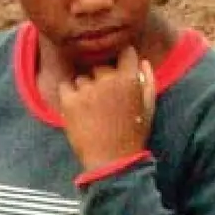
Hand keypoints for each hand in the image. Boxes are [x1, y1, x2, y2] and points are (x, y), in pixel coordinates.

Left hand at [56, 48, 156, 173]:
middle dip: (102, 79)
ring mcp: (86, 90)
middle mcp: (107, 80)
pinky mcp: (69, 101)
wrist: (112, 162)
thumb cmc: (132, 136)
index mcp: (129, 79)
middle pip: (100, 66)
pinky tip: (79, 112)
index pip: (125, 52)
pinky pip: (66, 86)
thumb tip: (142, 61)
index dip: (122, 59)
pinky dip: (70, 96)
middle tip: (105, 102)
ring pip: (82, 78)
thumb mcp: (148, 109)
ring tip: (93, 111)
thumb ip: (148, 82)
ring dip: (85, 89)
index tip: (121, 70)